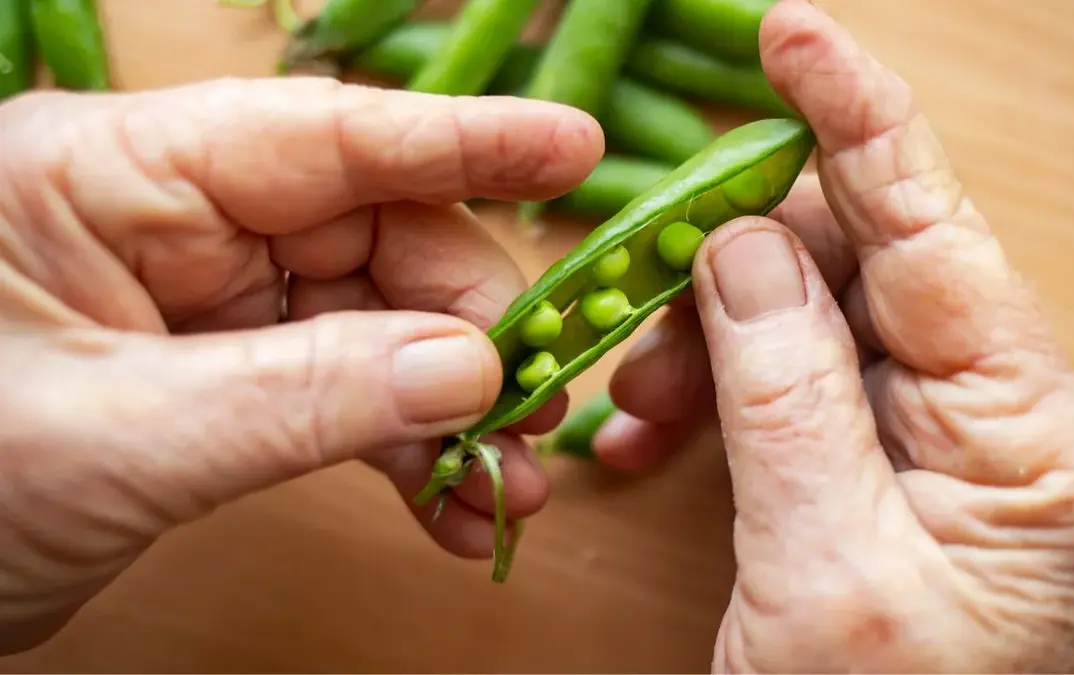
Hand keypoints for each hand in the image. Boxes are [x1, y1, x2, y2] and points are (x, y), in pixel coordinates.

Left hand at [0, 77, 602, 653]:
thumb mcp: (114, 437)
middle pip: (374, 240)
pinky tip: (450, 510)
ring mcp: (201, 306)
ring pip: (374, 329)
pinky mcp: (219, 383)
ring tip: (507, 487)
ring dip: (449, 409)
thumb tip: (468, 370)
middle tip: (535, 409)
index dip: (462, 140)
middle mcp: (172, 224)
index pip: (323, 135)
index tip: (574, 151)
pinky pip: (342, 398)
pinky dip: (402, 454)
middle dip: (468, 328)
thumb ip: (300, 398)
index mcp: (119, 176)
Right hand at [595, 1, 1073, 670]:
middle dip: (738, 260)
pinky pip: (791, 382)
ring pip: (809, 316)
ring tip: (639, 399)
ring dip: (707, 337)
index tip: (794, 35)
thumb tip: (739, 251)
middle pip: (864, 266)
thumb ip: (788, 395)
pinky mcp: (882, 464)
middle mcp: (1002, 421)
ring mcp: (942, 441)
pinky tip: (656, 432)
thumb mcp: (824, 570)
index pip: (939, 236)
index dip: (859, 122)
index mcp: (1034, 441)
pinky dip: (713, 391)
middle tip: (638, 278)